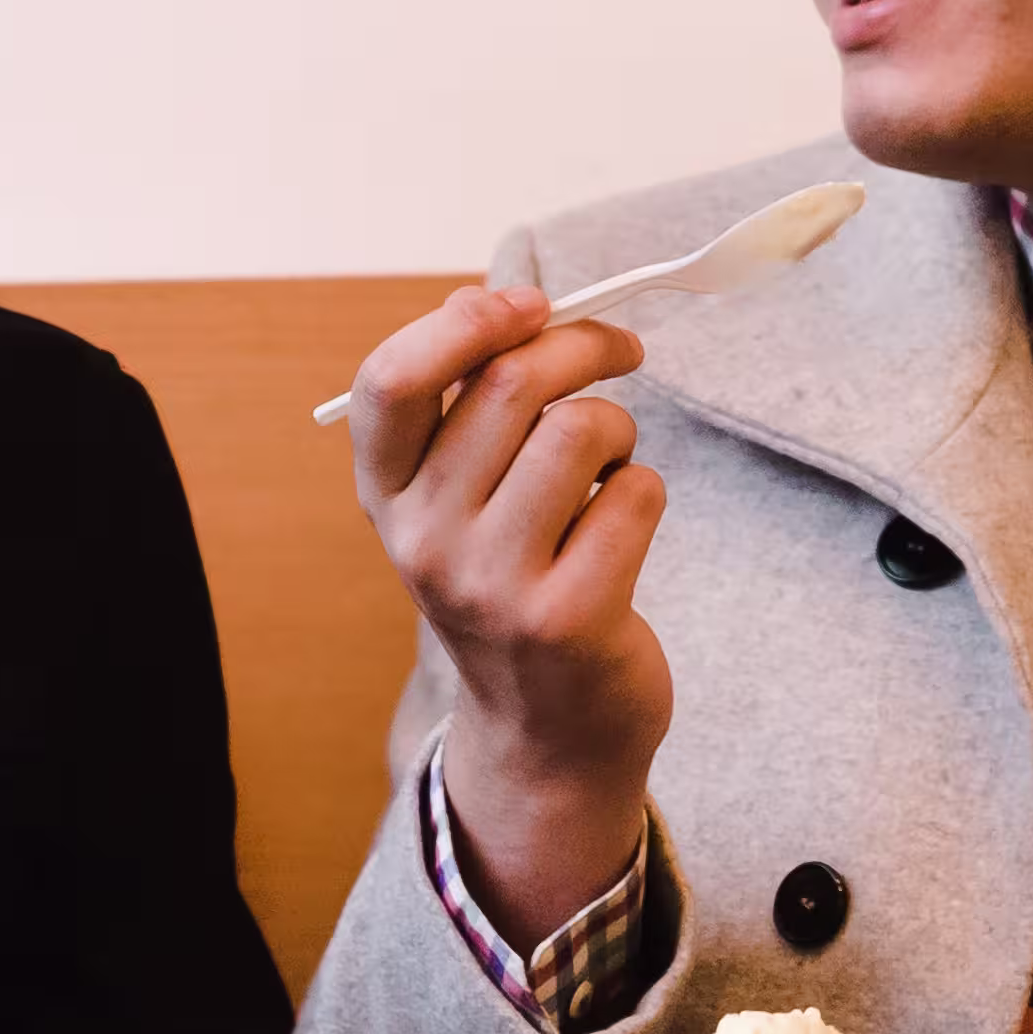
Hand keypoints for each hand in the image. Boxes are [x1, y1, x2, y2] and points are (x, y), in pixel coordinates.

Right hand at [343, 282, 669, 940]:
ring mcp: (493, 585)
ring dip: (619, 427)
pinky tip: (622, 529)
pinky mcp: (569, 619)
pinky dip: (645, 490)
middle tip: (619, 352)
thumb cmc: (511, 580)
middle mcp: (424, 539)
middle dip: (582, 347)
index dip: (463, 321)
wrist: (546, 734)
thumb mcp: (457, 499)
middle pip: (509, 382)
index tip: (527, 305)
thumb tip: (494, 300)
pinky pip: (636, 494)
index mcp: (387, 495)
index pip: (389, 380)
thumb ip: (462, 404)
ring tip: (610, 467)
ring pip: (581, 430)